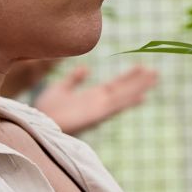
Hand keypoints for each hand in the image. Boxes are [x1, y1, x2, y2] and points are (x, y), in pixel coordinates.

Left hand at [36, 64, 159, 134]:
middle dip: (138, 81)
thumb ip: (73, 80)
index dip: (128, 77)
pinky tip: (142, 96)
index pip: (114, 86)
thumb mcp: (60, 89)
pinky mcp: (96, 116)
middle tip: (155, 71)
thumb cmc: (45, 110)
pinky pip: (115, 106)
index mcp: (91, 98)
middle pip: (123, 90)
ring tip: (154, 76)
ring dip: (139, 87)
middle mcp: (98, 104)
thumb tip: (86, 68)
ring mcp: (99, 110)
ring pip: (123, 96)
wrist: (36, 123)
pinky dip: (129, 101)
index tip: (141, 68)